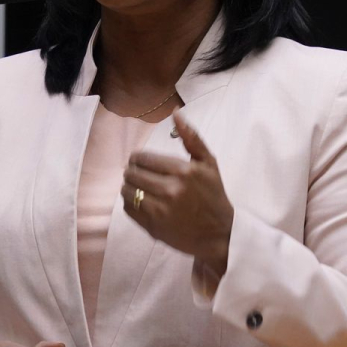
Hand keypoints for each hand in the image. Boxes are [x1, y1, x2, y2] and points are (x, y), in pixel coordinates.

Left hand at [121, 112, 233, 273]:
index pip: (143, 159)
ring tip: (138, 187)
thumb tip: (175, 113)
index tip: (141, 162)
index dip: (138, 159)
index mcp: (183, 171)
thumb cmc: (214, 196)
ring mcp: (160, 210)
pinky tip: (141, 201)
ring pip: (127, 191)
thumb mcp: (208, 163)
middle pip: (132, 174)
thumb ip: (192, 138)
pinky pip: (129, 209)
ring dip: (129, 187)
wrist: (219, 234)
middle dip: (132, 172)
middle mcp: (170, 190)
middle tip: (138, 174)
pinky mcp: (153, 227)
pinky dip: (130, 203)